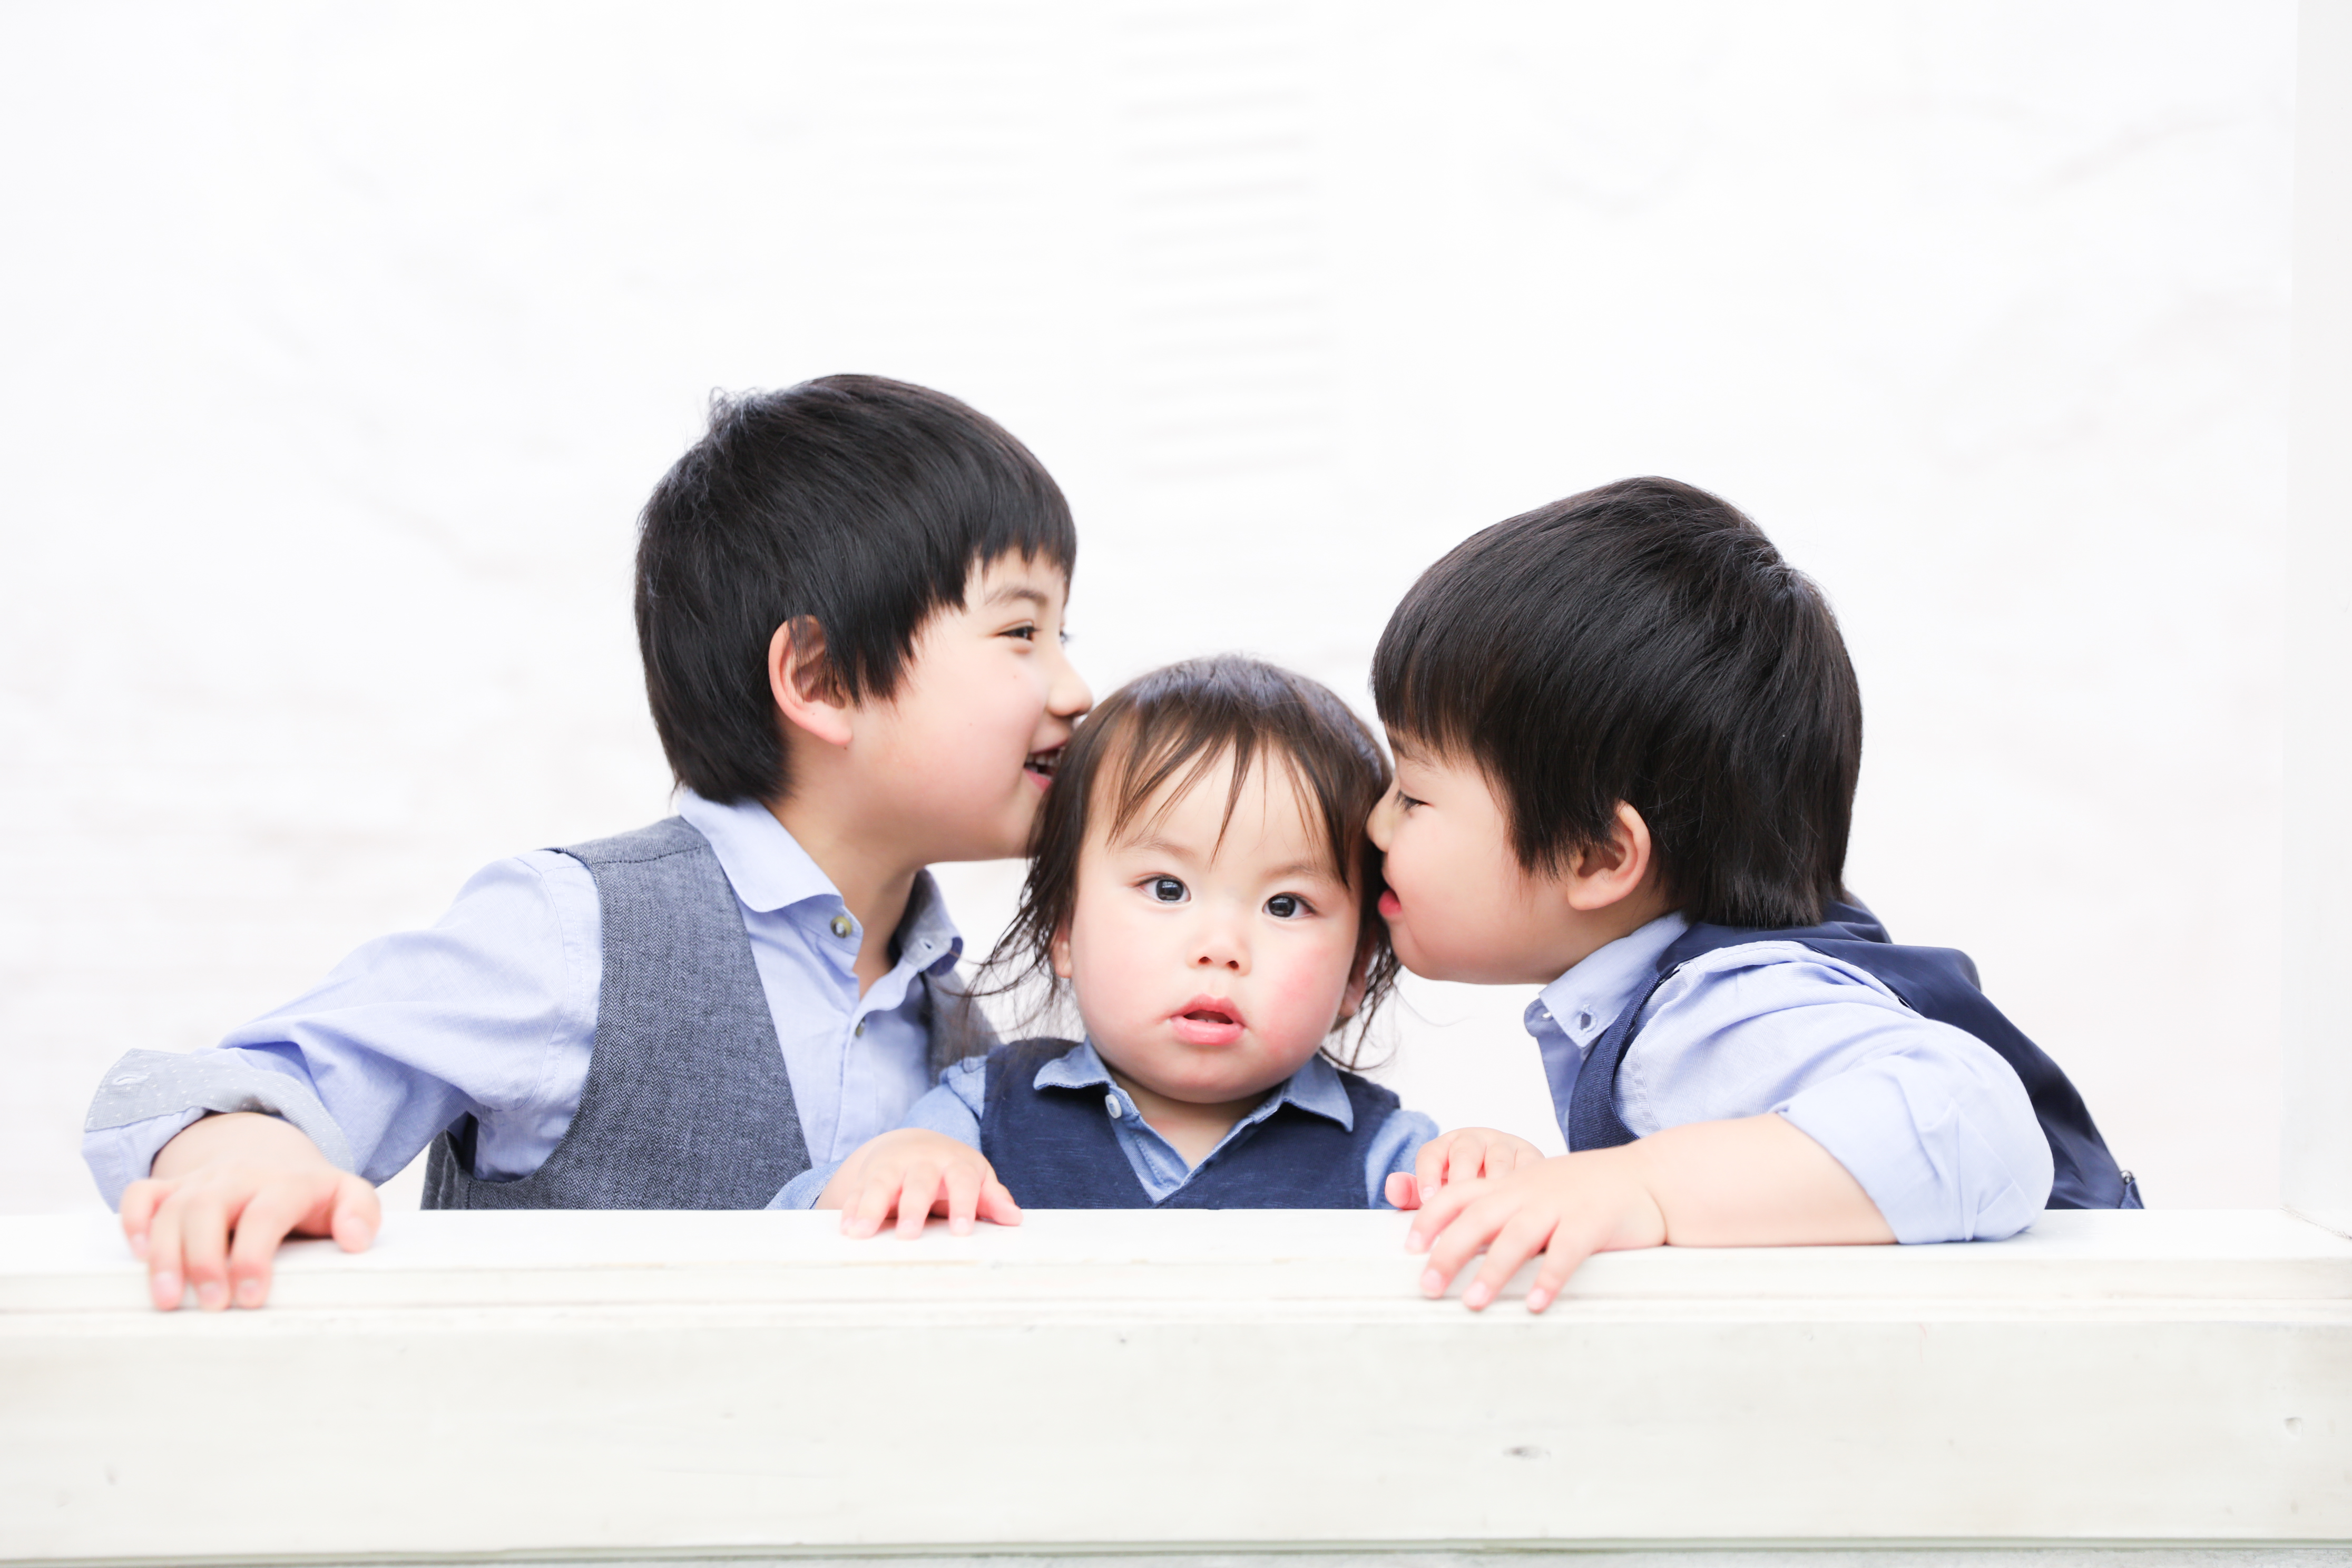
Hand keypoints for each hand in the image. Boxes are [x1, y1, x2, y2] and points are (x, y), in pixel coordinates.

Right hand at [120, 1112, 378, 1311]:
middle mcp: (237, 1178)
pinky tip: (137, 1255)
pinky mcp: (172, 1188)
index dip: (254, 1256)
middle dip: (205, 1259)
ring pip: (172, 1209)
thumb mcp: (347, 1193)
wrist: (274, 1157)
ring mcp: (201, 1181)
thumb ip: (362, 1212)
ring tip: (168, 1300)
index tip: (251, 1298)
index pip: (265, 1213)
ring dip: (165, 1255)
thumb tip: (355, 1240)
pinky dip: (132, 1220)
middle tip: (212, 1305)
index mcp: (283, 1183)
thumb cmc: (311, 1192)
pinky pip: (141, 1193)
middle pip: (208, 1208)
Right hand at [819, 1129, 1021, 1237]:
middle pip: (918, 1182)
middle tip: (908, 1234)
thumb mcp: (975, 1177)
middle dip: (912, 1207)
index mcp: (955, 1163)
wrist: (912, 1144)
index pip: (963, 1182)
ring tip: (860, 1233)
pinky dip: (850, 1209)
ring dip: (870, 1208)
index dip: (964, 1205)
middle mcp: (922, 1161)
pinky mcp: (868, 1175)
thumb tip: (1014, 1218)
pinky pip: (857, 1191)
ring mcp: (893, 1166)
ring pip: (881, 1184)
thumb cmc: (951, 1169)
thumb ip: (992, 1198)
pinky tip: (846, 1229)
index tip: (963, 1231)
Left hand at [1384, 1126, 1547, 1208]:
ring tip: (1490, 1213)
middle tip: (1459, 1208)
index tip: (1428, 1199)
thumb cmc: (1470, 1187)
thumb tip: (1391, 1186)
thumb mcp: (1441, 1190)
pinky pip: (1527, 1167)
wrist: (1516, 1180)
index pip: (1431, 1153)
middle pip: (1464, 1152)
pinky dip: (1523, 1187)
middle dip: (1460, 1180)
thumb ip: (1413, 1192)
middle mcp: (1476, 1140)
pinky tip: (1520, 1207)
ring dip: (1493, 1186)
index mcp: (1448, 1145)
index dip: (1427, 1175)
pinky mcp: (1531, 1155)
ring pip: (1497, 1161)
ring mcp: (1505, 1145)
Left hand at [1405, 1114, 1894, 1312]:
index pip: (1459, 1195)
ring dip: (1490, 1271)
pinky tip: (1534, 1304)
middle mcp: (1529, 1190)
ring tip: (1471, 1302)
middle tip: (1427, 1286)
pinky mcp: (1593, 1221)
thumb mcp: (1537, 1191)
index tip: (1408, 1248)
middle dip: (1447, 1252)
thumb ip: (1502, 1212)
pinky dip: (1548, 1279)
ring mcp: (1561, 1204)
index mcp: (1512, 1183)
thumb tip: (1457, 1250)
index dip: (1430, 1219)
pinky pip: (1566, 1252)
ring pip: (1516, 1236)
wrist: (1646, 1178)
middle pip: (1477, 1218)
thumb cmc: (1585, 1193)